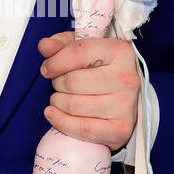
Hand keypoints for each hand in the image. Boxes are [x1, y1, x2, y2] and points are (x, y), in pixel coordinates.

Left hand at [36, 31, 138, 151]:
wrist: (128, 97)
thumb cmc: (102, 69)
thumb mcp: (84, 49)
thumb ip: (62, 44)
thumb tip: (45, 46)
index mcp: (121, 51)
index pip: (79, 52)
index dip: (55, 61)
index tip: (47, 68)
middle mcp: (126, 78)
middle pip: (72, 81)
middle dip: (57, 83)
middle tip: (59, 84)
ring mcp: (125, 105)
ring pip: (73, 105)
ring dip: (57, 102)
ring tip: (60, 98)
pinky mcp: (120, 129)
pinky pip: (81, 128)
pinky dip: (61, 122)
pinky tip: (53, 114)